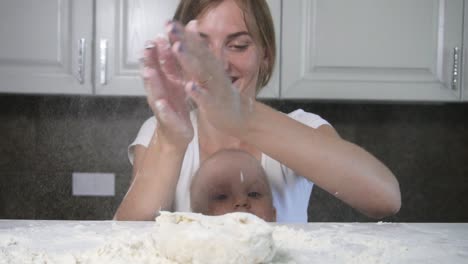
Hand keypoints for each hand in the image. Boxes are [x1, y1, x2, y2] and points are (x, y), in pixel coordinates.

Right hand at [142, 36, 192, 147]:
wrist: (176, 135)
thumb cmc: (175, 107)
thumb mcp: (175, 85)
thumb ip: (171, 66)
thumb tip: (169, 43)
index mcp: (164, 84)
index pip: (159, 65)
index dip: (157, 51)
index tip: (156, 35)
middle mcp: (159, 94)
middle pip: (153, 76)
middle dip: (149, 62)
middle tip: (146, 48)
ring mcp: (162, 108)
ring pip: (155, 93)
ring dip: (151, 83)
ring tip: (148, 72)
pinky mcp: (170, 122)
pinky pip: (165, 115)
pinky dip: (163, 109)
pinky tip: (161, 104)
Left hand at [167, 21, 253, 136]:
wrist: (236, 116)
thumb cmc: (220, 91)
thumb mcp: (211, 67)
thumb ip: (200, 47)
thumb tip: (192, 23)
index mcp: (210, 64)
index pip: (196, 45)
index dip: (183, 33)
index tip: (169, 22)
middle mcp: (214, 73)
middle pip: (198, 54)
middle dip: (184, 40)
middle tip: (170, 28)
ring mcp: (215, 88)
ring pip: (201, 73)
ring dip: (189, 61)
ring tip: (177, 48)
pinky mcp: (214, 105)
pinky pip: (206, 98)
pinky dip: (198, 93)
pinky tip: (189, 86)